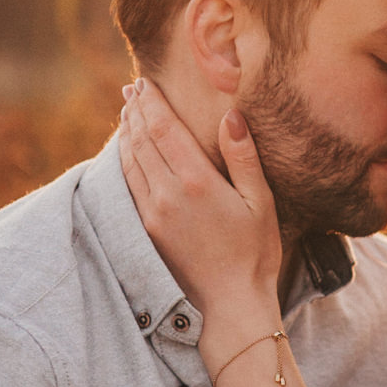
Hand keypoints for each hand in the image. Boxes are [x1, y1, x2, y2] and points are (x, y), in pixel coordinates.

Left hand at [117, 78, 283, 344]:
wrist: (229, 304)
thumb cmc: (255, 253)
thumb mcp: (260, 203)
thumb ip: (243, 157)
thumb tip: (230, 116)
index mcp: (196, 181)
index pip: (163, 128)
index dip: (151, 102)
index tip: (144, 82)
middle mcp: (167, 194)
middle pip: (141, 140)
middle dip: (134, 111)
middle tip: (130, 90)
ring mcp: (153, 213)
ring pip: (130, 161)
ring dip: (126, 133)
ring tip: (126, 113)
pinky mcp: (147, 230)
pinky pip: (129, 184)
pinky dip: (125, 160)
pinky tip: (127, 152)